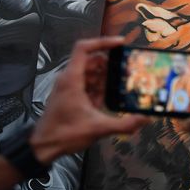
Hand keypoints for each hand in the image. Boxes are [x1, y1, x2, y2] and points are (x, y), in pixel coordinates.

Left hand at [30, 36, 150, 164]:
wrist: (44, 146)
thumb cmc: (65, 134)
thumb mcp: (99, 128)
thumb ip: (125, 124)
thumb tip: (146, 119)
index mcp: (72, 79)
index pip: (84, 48)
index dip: (103, 42)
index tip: (121, 44)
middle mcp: (69, 79)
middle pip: (92, 60)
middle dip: (111, 64)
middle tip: (129, 70)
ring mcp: (69, 87)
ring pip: (91, 73)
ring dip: (107, 77)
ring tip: (123, 84)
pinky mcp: (71, 96)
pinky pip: (88, 85)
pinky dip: (100, 88)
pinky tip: (111, 98)